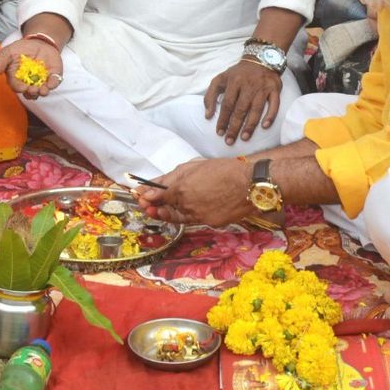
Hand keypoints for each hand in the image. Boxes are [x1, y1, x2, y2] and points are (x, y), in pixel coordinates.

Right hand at [0, 36, 63, 99]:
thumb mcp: (8, 51)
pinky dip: (54, 83)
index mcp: (16, 79)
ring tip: (43, 90)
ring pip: (42, 91)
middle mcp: (29, 84)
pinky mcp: (53, 77)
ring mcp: (42, 81)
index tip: (22, 87)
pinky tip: (52, 83)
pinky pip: (54, 82)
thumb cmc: (20, 50)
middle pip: (29, 93)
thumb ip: (1, 60)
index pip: (16, 86)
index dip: (19, 87)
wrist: (37, 43)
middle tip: (33, 90)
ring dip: (42, 92)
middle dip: (31, 93)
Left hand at [134, 158, 252, 226]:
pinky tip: (187, 208)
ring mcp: (200, 216)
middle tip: (147, 206)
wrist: (250, 184)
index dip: (146, 196)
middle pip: (166, 209)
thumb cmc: (223, 170)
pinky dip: (188, 214)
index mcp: (182, 188)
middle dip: (154, 207)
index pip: (157, 195)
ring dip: (169, 214)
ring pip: (179, 217)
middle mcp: (188, 205)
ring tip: (162, 209)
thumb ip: (170, 178)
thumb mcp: (193, 166)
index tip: (139, 196)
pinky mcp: (211, 223)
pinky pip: (195, 219)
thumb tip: (150, 190)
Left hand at [203, 59, 282, 144]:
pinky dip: (270, 115)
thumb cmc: (237, 73)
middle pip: (240, 109)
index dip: (223, 119)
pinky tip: (265, 126)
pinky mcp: (275, 89)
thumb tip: (207, 115)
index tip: (219, 132)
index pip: (227, 104)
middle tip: (229, 141)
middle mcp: (248, 85)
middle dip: (234, 127)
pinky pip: (274, 104)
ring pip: (256, 109)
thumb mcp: (220, 79)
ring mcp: (262, 87)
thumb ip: (210, 96)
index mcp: (233, 82)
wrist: (260, 59)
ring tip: (244, 138)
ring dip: (250, 125)